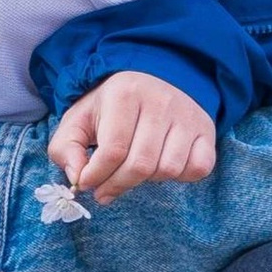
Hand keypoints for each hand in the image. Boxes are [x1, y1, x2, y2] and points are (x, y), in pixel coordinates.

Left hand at [49, 70, 215, 204]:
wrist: (151, 80)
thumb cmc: (111, 107)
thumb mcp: (78, 119)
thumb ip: (66, 149)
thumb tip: (78, 178)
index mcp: (125, 94)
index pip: (113, 150)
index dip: (97, 176)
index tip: (87, 184)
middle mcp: (161, 102)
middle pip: (141, 164)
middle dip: (117, 185)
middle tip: (104, 190)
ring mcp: (187, 116)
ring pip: (169, 169)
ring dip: (147, 181)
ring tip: (133, 171)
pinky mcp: (206, 129)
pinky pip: (198, 168)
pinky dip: (181, 177)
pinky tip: (162, 166)